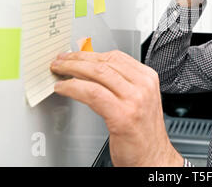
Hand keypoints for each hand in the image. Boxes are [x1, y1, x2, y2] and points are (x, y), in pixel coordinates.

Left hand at [50, 50, 182, 166]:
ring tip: (59, 71)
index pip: (116, 56)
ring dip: (72, 69)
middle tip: (61, 60)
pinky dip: (73, 88)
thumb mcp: (138, 100)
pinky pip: (92, 93)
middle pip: (105, 62)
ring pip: (97, 73)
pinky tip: (63, 88)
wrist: (153, 158)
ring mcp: (134, 99)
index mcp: (148, 78)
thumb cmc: (143, 133)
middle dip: (78, 58)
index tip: (75, 54)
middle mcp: (143, 85)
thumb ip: (121, 83)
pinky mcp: (122, 115)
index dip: (90, 53)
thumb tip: (92, 68)